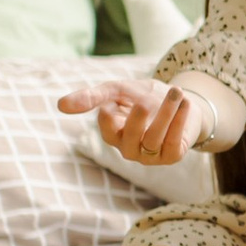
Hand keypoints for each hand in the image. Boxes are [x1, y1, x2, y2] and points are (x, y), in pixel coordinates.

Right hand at [58, 72, 211, 164]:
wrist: (181, 101)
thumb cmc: (145, 96)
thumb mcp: (117, 90)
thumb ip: (93, 96)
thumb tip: (60, 105)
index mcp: (114, 134)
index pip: (107, 131)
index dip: (108, 119)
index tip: (111, 102)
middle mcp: (130, 149)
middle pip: (131, 139)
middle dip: (138, 119)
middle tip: (143, 100)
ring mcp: (151, 155)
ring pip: (154, 139)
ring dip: (166, 114)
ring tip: (175, 92)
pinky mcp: (172, 155)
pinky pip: (174, 142)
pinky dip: (179, 122)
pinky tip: (184, 103)